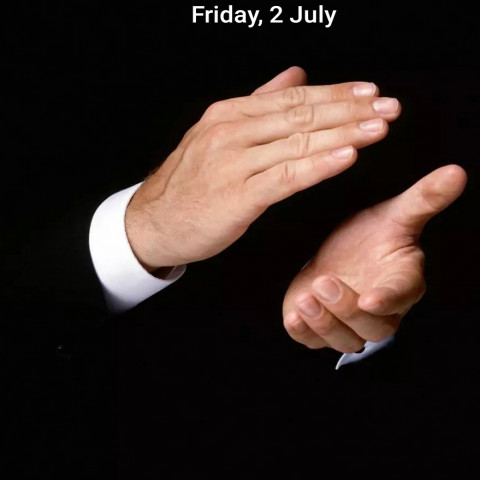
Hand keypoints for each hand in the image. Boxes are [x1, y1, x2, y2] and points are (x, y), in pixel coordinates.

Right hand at [126, 67, 400, 269]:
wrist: (154, 221)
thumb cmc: (190, 182)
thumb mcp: (218, 133)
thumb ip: (259, 103)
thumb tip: (296, 75)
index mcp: (230, 114)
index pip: (293, 99)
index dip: (336, 95)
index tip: (370, 93)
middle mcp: (232, 132)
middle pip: (301, 116)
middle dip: (350, 111)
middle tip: (389, 106)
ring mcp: (234, 163)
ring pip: (298, 144)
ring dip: (344, 135)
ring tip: (379, 128)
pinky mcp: (238, 197)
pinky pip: (285, 178)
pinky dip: (317, 166)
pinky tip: (345, 157)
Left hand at [283, 165, 466, 352]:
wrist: (337, 255)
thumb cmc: (368, 239)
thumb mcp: (391, 216)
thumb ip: (423, 199)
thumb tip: (456, 171)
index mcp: (401, 282)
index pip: (401, 295)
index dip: (387, 299)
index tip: (370, 298)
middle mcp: (379, 310)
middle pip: (373, 326)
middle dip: (347, 309)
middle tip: (324, 282)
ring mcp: (350, 324)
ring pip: (345, 339)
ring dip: (325, 323)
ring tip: (306, 298)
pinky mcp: (322, 330)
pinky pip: (314, 342)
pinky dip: (303, 331)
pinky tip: (293, 315)